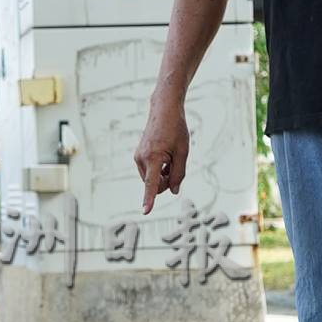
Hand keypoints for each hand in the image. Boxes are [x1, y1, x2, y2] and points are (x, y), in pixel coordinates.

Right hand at [134, 98, 189, 213]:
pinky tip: (165, 156)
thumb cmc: (175, 129)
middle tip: (176, 164)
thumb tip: (174, 191)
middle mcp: (141, 158)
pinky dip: (158, 170)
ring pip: (152, 179)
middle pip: (155, 184)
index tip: (145, 211)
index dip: (149, 199)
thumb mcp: (183, 152)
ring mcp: (138, 157)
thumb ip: (179, 174)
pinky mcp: (138, 156)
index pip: (152, 184)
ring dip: (163, 175)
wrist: (163, 110)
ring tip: (170, 157)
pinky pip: (149, 172)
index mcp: (153, 157)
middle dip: (167, 181)